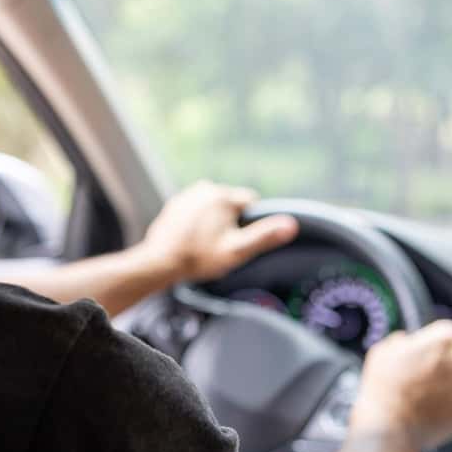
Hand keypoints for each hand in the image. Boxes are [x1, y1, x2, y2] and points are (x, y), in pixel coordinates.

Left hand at [139, 181, 298, 282]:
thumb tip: (291, 224)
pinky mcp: (176, 204)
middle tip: (220, 244)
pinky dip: (198, 222)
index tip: (238, 238)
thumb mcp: (237, 251)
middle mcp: (205, 188)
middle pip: (232, 204)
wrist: (159, 262)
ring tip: (204, 243)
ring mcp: (188, 195)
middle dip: (231, 221)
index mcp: (223, 196)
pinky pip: (197, 210)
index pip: (251, 201)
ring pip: (214, 207)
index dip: (249, 222)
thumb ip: (264, 236)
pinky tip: (192, 240)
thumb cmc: (199, 258)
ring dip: (214, 221)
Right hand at [350, 320, 451, 451]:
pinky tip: (440, 411)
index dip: (443, 342)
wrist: (388, 429)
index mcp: (442, 340)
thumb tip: (405, 341)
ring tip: (432, 397)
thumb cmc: (383, 389)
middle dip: (450, 365)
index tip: (434, 350)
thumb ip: (401, 341)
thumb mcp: (383, 351)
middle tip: (429, 378)